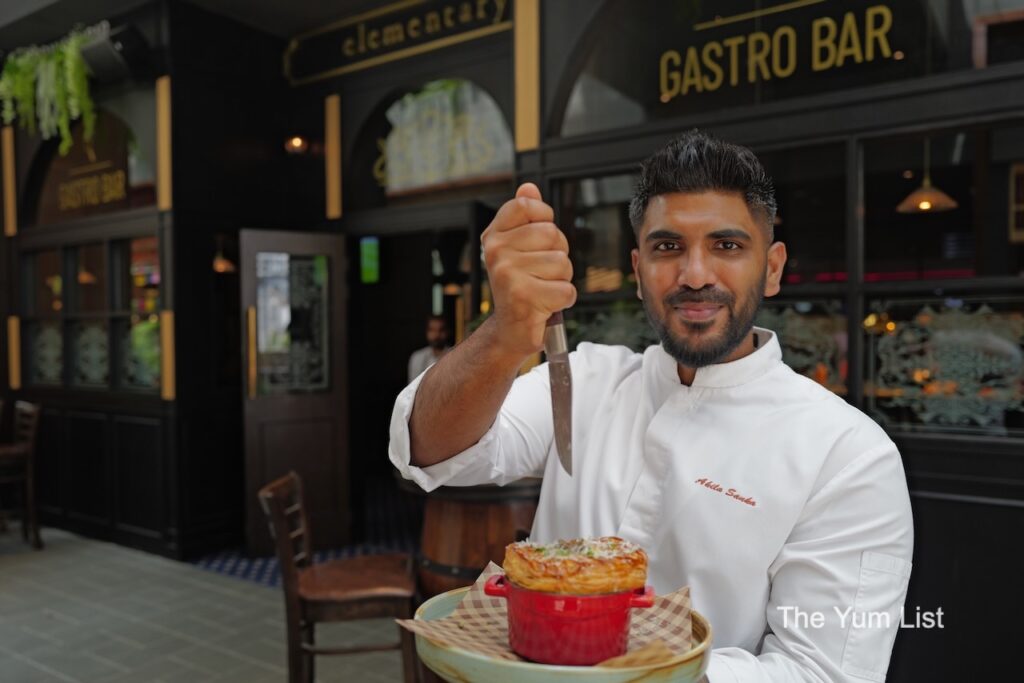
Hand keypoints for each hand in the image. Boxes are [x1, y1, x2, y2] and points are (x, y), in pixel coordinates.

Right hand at [481, 183, 575, 356]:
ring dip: (561, 280)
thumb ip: (524, 216)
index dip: (544, 218)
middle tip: (541, 273)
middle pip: (552, 234)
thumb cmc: (520, 286)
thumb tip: (529, 187)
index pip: (526, 205)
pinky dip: (563, 300)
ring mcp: (508, 274)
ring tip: (542, 289)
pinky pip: (566, 289)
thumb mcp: (519, 248)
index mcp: (494, 236)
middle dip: (557, 256)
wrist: (510, 330)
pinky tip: (545, 306)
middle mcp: (496, 252)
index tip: (538, 240)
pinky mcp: (524, 297)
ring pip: (562, 263)